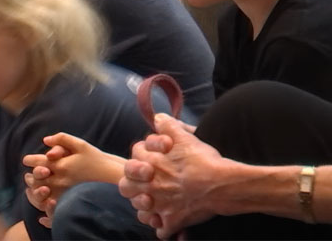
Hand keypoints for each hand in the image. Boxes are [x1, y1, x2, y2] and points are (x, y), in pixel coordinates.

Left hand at [22, 133, 121, 225]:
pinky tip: (45, 199)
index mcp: (60, 165)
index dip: (29, 160)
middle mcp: (60, 181)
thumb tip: (45, 140)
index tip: (26, 160)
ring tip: (34, 187)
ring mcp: (64, 194)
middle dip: (30, 177)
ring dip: (35, 190)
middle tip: (27, 176)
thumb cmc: (97, 160)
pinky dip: (45, 203)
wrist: (113, 179)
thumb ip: (61, 138)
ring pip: (41, 194)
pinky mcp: (70, 203)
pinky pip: (52, 206)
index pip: (37, 163)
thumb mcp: (80, 145)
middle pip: (36, 180)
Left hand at [118, 114, 223, 237]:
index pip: (132, 158)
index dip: (141, 157)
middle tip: (148, 182)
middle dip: (133, 184)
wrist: (223, 184)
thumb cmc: (203, 160)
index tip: (152, 159)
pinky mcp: (173, 221)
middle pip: (125, 187)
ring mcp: (160, 205)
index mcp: (148, 164)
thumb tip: (158, 118)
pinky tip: (170, 221)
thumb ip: (167, 125)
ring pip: (140, 210)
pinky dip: (163, 228)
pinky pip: (160, 231)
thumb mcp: (184, 137)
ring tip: (155, 202)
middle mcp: (149, 185)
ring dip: (146, 207)